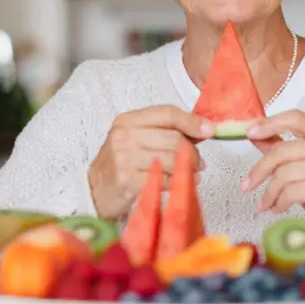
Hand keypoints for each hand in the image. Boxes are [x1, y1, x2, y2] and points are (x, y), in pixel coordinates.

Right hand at [88, 105, 212, 219]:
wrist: (95, 190)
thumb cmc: (123, 163)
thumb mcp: (138, 138)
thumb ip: (166, 131)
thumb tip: (203, 128)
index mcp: (128, 120)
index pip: (168, 113)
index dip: (192, 122)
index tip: (209, 130)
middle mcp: (124, 135)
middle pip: (173, 138)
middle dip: (192, 151)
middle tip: (198, 161)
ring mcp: (124, 158)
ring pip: (171, 159)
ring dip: (187, 168)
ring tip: (191, 172)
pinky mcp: (127, 180)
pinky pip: (164, 179)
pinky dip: (176, 182)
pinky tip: (178, 182)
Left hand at [242, 110, 304, 219]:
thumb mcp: (300, 162)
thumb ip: (279, 145)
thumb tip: (253, 134)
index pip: (295, 118)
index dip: (270, 123)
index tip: (250, 132)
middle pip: (282, 151)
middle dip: (260, 170)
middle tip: (246, 185)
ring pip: (284, 174)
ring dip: (269, 193)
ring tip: (265, 203)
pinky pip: (291, 192)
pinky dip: (279, 202)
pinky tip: (278, 207)